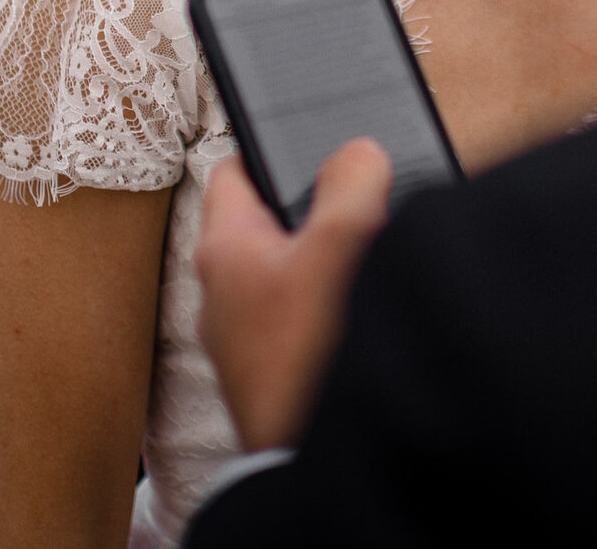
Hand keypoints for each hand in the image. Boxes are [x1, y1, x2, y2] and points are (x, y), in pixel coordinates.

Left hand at [195, 138, 394, 451]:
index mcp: (224, 247)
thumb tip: (359, 153)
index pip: (234, 169)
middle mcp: (224, 291)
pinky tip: (365, 310)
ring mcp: (246, 336)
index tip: (314, 136)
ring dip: (328, 260)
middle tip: (362, 198)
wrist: (309, 459)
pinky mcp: (274, 371)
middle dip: (316, 206)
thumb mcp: (340, 247)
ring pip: (289, 271)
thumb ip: (352, 184)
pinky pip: (302, 316)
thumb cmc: (308, 356)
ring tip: (372, 254)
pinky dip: (331, 305)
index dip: (273, 146)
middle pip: (270, 219)